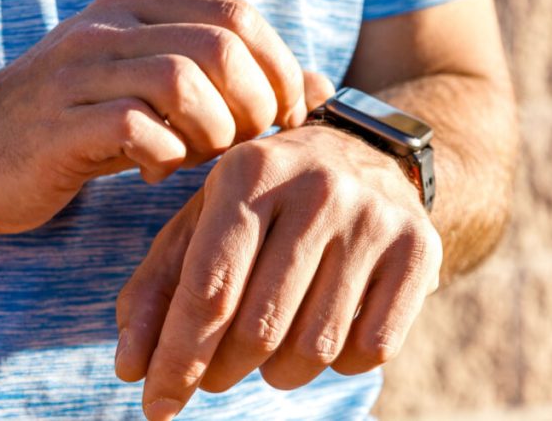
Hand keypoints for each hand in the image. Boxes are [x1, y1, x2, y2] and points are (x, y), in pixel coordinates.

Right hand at [0, 0, 325, 233]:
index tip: (286, 116)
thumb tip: (318, 86)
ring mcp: (78, 73)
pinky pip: (138, 128)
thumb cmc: (66, 125)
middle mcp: (107, 27)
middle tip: (245, 143)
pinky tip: (155, 173)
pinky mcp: (57, 125)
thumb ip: (222, 82)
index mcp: (134, 8)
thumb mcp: (146, 90)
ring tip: (200, 156)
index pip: (236, 14)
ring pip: (184, 79)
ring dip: (215, 131)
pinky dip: (167, 157)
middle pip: (221, 45)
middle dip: (256, 104)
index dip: (280, 67)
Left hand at [114, 123, 442, 419]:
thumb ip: (158, 289)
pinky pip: (372, 349)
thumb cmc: (264, 200)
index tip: (157, 403)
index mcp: (251, 172)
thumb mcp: (202, 221)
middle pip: (260, 326)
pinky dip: (338, 365)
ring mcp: (375, 218)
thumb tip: (130, 369)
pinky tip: (319, 335)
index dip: (178, 359)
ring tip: (264, 356)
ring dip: (278, 374)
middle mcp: (318, 188)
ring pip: (316, 346)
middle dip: (222, 371)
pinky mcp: (420, 248)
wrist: (368, 155)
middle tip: (213, 375)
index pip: (209, 290)